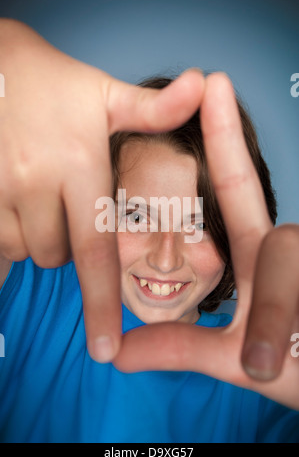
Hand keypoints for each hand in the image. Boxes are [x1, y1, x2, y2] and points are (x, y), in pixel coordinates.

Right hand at [0, 19, 204, 361]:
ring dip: (37, 237)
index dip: (101, 304)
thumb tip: (200, 86)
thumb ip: (155, 109)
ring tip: (40, 194)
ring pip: (24, 250)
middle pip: (58, 256)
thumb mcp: (109, 96)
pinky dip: (10, 235)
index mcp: (80, 165)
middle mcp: (38, 182)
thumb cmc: (60, 88)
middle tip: (65, 201)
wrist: (0, 70)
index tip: (105, 350)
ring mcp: (0, 189)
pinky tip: (17, 204)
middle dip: (67, 246)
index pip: (95, 249)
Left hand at [114, 73, 298, 410]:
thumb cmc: (293, 373)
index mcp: (262, 257)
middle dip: (263, 281)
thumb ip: (183, 348)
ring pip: (291, 267)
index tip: (212, 82)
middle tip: (256, 350)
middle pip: (280, 242)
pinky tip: (287, 354)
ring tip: (268, 366)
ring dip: (275, 325)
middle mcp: (291, 252)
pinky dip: (285, 328)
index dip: (225, 137)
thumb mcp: (233, 362)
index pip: (239, 188)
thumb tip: (119, 354)